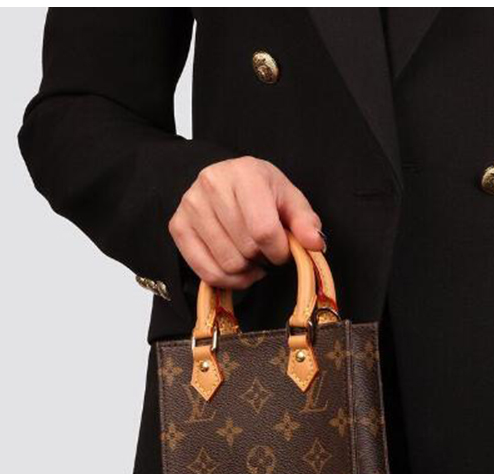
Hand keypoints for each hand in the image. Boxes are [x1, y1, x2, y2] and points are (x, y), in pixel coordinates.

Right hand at [168, 157, 324, 288]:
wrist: (226, 182)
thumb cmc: (262, 192)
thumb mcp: (289, 200)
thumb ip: (305, 222)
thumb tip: (315, 244)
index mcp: (245, 173)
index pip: (264, 230)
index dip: (279, 251)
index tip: (283, 250)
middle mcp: (212, 184)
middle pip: (246, 249)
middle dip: (263, 258)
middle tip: (265, 249)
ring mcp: (191, 205)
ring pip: (227, 264)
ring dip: (246, 270)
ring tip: (251, 256)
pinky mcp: (177, 226)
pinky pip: (206, 272)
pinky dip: (228, 280)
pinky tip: (238, 269)